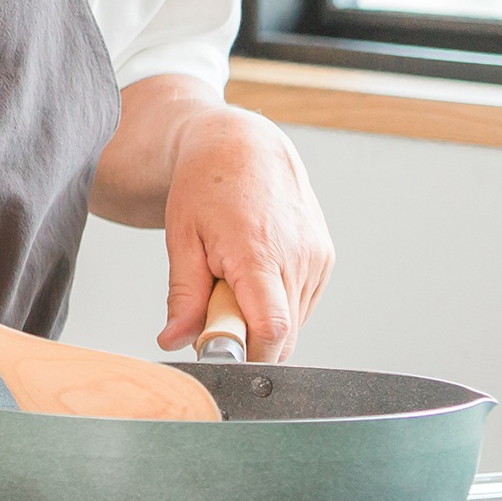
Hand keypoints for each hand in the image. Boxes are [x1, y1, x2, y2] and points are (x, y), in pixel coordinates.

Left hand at [153, 104, 332, 361]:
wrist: (243, 146)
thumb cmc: (207, 184)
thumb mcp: (182, 239)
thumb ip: (184, 296)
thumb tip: (176, 341)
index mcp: (259, 252)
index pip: (272, 330)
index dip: (248, 354)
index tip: (220, 352)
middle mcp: (299, 257)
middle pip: (283, 335)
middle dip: (247, 337)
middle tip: (217, 304)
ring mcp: (317, 258)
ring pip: (294, 324)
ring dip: (262, 320)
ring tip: (235, 279)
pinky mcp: (325, 258)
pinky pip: (302, 304)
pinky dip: (277, 303)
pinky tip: (256, 273)